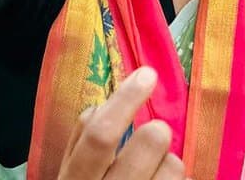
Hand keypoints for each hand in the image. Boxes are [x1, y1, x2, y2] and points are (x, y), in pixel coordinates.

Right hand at [56, 68, 183, 179]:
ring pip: (173, 170)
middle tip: (156, 133)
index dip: (126, 100)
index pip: (99, 134)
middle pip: (145, 147)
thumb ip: (80, 144)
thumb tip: (104, 105)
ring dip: (172, 163)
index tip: (147, 75)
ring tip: (160, 172)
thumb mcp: (70, 178)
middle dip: (157, 131)